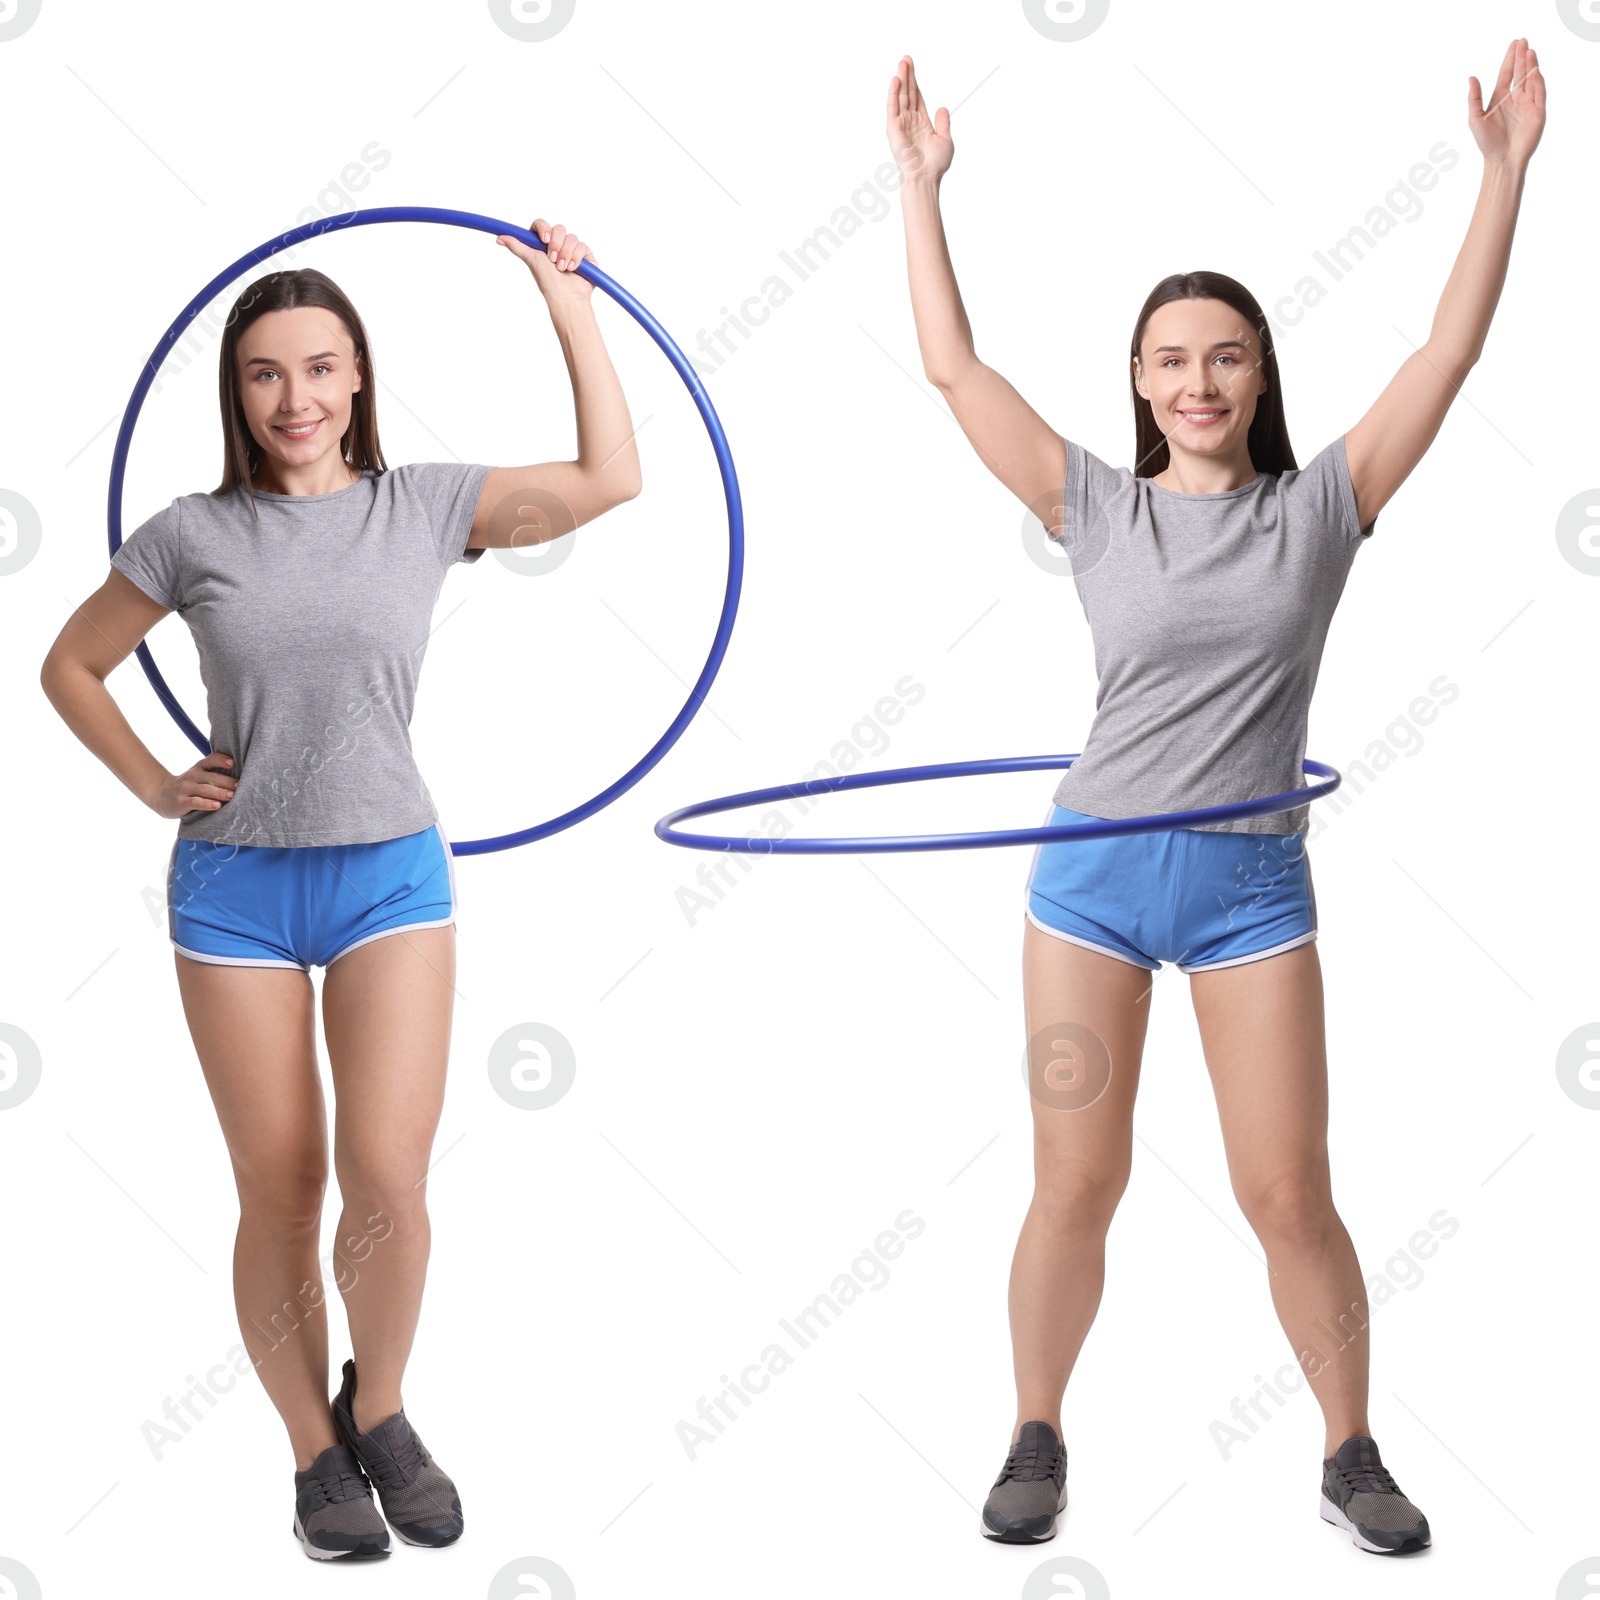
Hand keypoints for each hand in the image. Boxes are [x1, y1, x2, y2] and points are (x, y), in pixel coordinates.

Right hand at [150, 752, 236, 818]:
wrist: (161, 795)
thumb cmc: (189, 786)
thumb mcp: (199, 775)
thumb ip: (216, 773)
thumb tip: (244, 776)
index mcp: (200, 767)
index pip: (211, 760)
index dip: (222, 760)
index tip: (233, 763)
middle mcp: (193, 776)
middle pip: (212, 778)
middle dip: (227, 781)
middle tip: (240, 786)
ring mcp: (186, 789)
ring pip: (205, 790)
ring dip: (220, 792)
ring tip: (232, 796)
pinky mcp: (181, 802)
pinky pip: (195, 802)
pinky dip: (206, 804)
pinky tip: (216, 806)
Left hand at [498, 218, 595, 303]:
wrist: (566, 297)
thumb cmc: (548, 282)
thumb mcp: (531, 260)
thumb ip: (517, 246)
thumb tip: (499, 237)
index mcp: (543, 244)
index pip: (542, 225)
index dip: (544, 228)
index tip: (544, 239)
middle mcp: (558, 245)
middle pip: (559, 228)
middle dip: (556, 244)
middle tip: (553, 260)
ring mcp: (572, 250)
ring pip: (572, 237)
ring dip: (566, 253)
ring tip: (563, 268)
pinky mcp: (586, 256)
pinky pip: (582, 246)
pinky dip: (577, 257)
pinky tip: (573, 268)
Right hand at [887, 54, 952, 183]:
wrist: (925, 178)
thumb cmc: (935, 165)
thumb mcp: (945, 140)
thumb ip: (943, 123)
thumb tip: (942, 107)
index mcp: (921, 123)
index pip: (917, 97)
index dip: (915, 81)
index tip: (913, 66)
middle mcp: (910, 121)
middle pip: (908, 93)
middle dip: (907, 75)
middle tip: (906, 58)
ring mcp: (901, 124)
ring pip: (900, 96)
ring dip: (901, 79)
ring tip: (902, 63)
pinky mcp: (893, 128)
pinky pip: (893, 107)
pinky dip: (893, 93)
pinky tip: (896, 79)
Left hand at [1469, 37, 1544, 167]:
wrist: (1501, 160)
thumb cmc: (1486, 143)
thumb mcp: (1475, 119)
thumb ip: (1474, 98)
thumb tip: (1471, 78)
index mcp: (1500, 98)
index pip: (1507, 73)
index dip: (1510, 59)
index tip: (1514, 44)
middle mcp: (1515, 98)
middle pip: (1520, 72)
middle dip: (1521, 57)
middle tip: (1523, 41)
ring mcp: (1527, 103)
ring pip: (1531, 79)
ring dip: (1531, 65)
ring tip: (1529, 51)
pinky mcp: (1537, 111)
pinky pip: (1539, 93)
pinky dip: (1537, 81)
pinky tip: (1534, 71)